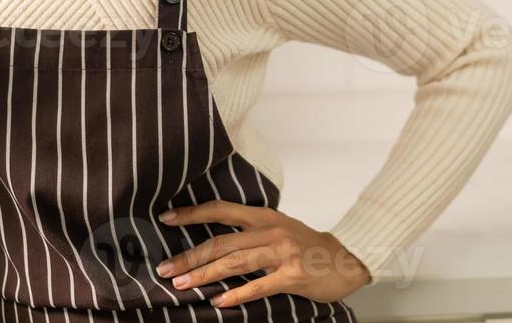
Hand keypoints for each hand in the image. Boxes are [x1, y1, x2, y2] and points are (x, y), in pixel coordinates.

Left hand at [155, 200, 371, 307]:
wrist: (346, 258)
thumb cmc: (308, 247)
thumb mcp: (279, 230)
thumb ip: (251, 234)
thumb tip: (213, 246)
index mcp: (264, 217)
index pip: (221, 210)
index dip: (192, 214)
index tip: (166, 218)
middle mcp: (271, 231)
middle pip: (221, 242)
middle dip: (189, 256)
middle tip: (164, 269)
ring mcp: (282, 252)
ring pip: (235, 262)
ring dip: (204, 274)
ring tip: (181, 285)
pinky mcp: (293, 275)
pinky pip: (259, 286)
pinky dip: (237, 294)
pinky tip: (218, 301)